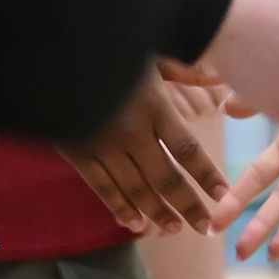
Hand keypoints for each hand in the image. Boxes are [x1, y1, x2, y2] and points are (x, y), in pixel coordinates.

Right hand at [60, 68, 229, 235]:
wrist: (55, 53)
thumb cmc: (112, 48)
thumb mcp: (153, 53)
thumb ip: (186, 70)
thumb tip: (221, 76)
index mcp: (154, 106)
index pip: (186, 150)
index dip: (206, 175)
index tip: (224, 194)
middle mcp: (131, 132)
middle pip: (165, 178)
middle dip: (187, 205)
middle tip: (206, 228)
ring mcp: (103, 146)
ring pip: (135, 189)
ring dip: (157, 212)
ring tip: (175, 229)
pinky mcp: (77, 153)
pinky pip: (101, 187)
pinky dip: (120, 207)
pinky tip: (136, 224)